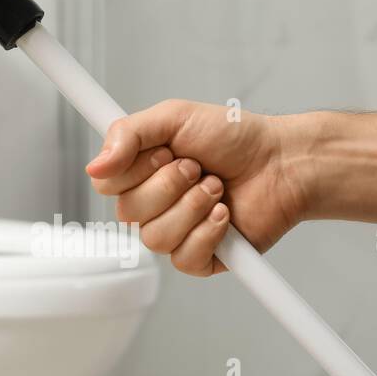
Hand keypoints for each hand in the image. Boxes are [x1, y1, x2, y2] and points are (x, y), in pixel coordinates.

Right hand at [85, 99, 310, 275]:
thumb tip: (94, 164)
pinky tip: (225, 215)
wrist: (282, 162)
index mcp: (140, 172)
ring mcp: (175, 233)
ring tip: (217, 189)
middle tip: (198, 168)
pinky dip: (208, 232)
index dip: (134, 170)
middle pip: (128, 213)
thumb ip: (127, 133)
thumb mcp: (175, 116)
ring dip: (192, 207)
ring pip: (155, 238)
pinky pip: (184, 258)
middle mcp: (153, 204)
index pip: (106, 185)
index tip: (165, 151)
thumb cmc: (234, 138)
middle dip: (170, 185)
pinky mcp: (200, 258)